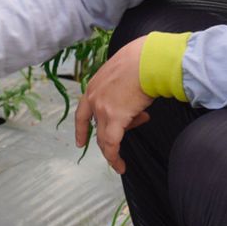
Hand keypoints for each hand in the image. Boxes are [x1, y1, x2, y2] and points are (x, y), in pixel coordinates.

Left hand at [74, 35, 152, 173]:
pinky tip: (120, 166)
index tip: (80, 141)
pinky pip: (112, 144)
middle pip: (96, 127)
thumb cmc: (140, 61)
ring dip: (114, 147)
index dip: (81, 128)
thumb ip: (122, 94)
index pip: (82, 112)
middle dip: (111, 135)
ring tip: (125, 151)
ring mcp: (102, 108)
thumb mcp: (123, 76)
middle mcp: (93, 98)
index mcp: (94, 86)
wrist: (146, 59)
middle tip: (124, 137)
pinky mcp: (115, 118)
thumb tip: (135, 113)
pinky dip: (114, 157)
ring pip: (103, 138)